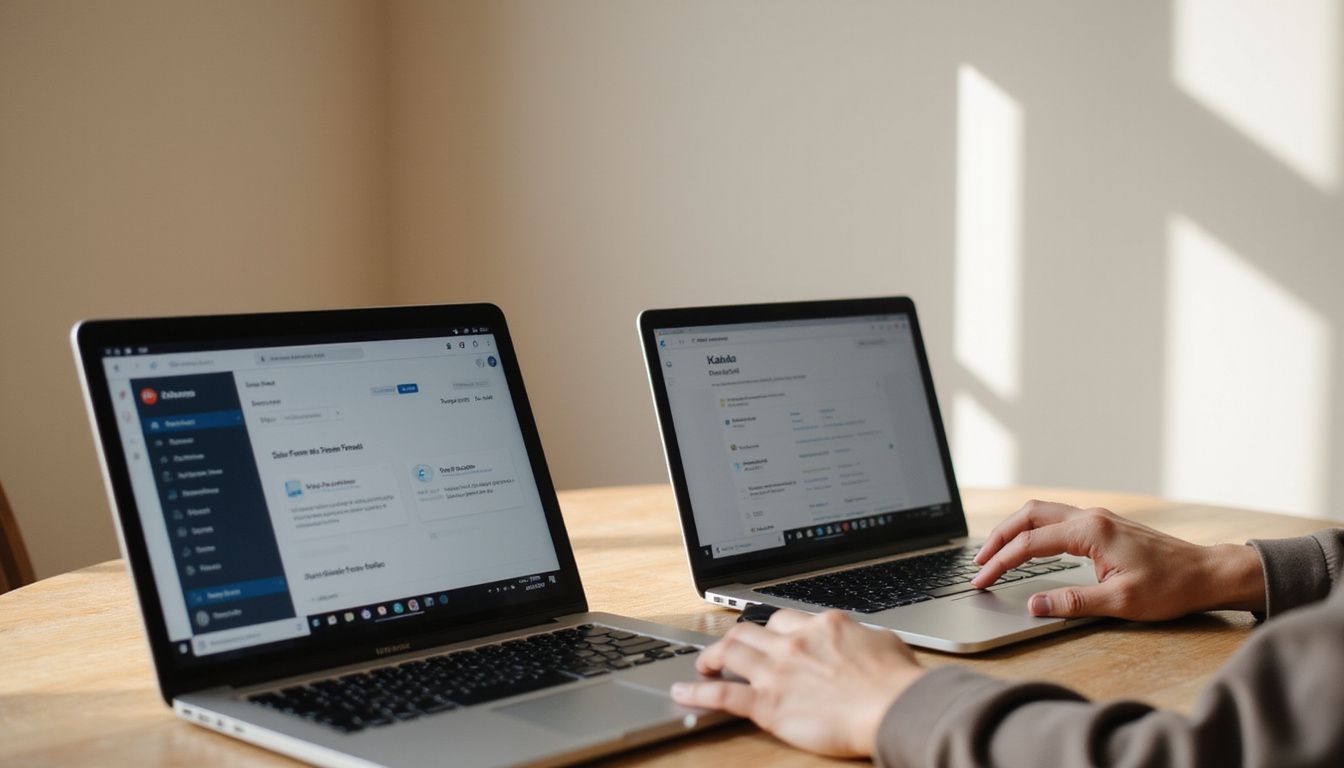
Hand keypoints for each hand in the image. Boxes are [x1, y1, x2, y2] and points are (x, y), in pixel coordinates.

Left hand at [671, 609, 923, 756]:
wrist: (895, 706)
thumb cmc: (897, 682)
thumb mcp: (885, 643)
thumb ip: (865, 639)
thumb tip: (866, 641)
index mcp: (823, 625)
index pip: (784, 619)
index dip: (771, 628)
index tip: (766, 635)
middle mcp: (794, 642)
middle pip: (750, 629)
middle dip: (735, 636)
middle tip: (729, 648)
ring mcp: (778, 671)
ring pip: (731, 651)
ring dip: (713, 656)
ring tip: (703, 664)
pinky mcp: (768, 703)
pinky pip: (722, 694)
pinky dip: (697, 691)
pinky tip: (684, 691)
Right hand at [972, 500, 1264, 619]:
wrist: (1208, 573)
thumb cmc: (1171, 587)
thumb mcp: (1120, 602)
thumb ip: (1073, 602)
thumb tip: (1034, 605)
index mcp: (1090, 531)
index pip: (1030, 543)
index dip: (1000, 562)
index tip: (982, 581)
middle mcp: (1090, 517)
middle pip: (1027, 516)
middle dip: (997, 538)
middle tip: (978, 564)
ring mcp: (1097, 517)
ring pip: (1041, 512)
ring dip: (1013, 530)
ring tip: (994, 553)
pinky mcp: (1104, 524)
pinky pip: (1056, 518)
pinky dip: (1032, 529)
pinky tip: (1028, 545)